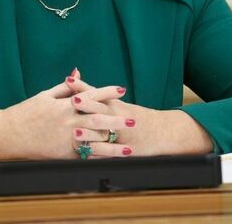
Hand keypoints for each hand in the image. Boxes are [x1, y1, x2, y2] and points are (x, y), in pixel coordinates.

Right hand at [0, 75, 132, 162]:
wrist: (9, 135)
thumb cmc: (26, 113)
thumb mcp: (45, 95)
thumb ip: (65, 87)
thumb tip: (78, 72)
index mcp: (64, 105)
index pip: (90, 96)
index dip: (107, 91)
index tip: (121, 89)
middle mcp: (67, 122)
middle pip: (97, 120)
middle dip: (116, 120)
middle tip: (132, 120)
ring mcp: (65, 139)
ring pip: (94, 142)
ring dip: (112, 145)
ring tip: (129, 148)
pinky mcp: (62, 154)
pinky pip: (84, 157)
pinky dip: (98, 159)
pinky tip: (110, 162)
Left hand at [65, 73, 213, 155]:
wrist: (161, 132)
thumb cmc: (132, 115)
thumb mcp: (114, 102)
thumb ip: (91, 91)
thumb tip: (70, 76)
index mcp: (115, 105)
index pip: (97, 96)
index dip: (84, 91)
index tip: (70, 84)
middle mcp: (118, 118)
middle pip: (101, 111)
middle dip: (87, 107)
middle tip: (72, 102)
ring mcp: (122, 135)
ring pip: (104, 134)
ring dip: (90, 134)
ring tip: (76, 133)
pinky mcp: (124, 151)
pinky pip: (109, 153)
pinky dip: (97, 154)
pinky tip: (84, 155)